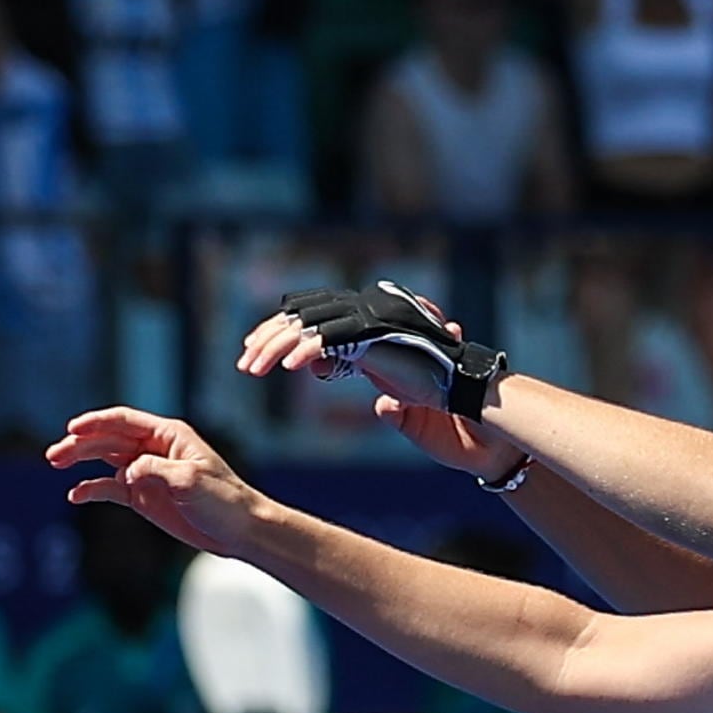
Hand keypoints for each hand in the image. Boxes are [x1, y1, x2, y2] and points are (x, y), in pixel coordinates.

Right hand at [49, 405, 268, 557]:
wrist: (239, 531)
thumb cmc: (224, 501)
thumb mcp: (191, 481)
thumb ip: (156, 470)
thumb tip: (127, 471)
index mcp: (168, 436)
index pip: (125, 421)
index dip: (96, 422)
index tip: (73, 428)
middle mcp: (154, 449)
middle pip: (108, 439)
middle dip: (80, 443)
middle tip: (54, 454)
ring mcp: (146, 472)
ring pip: (105, 460)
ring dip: (80, 460)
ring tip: (56, 463)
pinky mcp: (143, 496)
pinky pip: (111, 487)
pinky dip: (93, 488)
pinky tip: (76, 494)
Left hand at [236, 296, 511, 474]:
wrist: (468, 399)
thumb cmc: (432, 396)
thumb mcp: (382, 379)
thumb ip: (352, 367)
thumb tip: (319, 368)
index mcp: (365, 322)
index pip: (311, 317)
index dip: (279, 332)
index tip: (254, 353)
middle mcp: (366, 314)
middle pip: (302, 316)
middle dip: (267, 338)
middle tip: (244, 362)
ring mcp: (371, 322)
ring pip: (309, 326)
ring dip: (276, 347)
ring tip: (254, 369)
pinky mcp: (377, 337)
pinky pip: (332, 341)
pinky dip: (307, 352)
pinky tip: (289, 369)